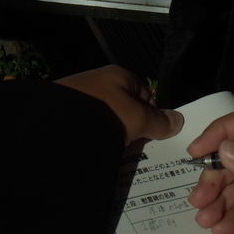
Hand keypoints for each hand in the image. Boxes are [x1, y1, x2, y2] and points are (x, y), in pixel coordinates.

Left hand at [55, 65, 183, 145]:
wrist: (54, 124)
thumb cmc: (102, 113)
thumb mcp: (137, 117)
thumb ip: (158, 120)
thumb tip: (179, 119)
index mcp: (118, 76)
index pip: (145, 94)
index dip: (153, 116)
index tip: (156, 138)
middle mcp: (100, 84)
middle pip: (127, 109)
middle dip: (134, 129)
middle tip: (138, 151)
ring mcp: (82, 100)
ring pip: (109, 122)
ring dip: (114, 138)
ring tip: (119, 157)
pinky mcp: (67, 116)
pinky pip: (91, 130)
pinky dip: (97, 142)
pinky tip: (98, 154)